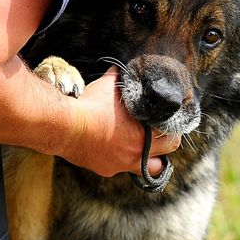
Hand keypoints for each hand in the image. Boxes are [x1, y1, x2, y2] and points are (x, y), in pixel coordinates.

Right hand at [61, 67, 180, 177]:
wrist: (67, 126)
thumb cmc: (91, 105)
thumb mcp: (109, 85)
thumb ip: (120, 79)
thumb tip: (123, 69)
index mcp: (144, 131)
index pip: (172, 136)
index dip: (171, 128)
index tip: (166, 123)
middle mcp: (137, 151)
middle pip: (165, 157)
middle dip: (164, 147)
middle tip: (158, 137)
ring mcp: (122, 164)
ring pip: (148, 170)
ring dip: (148, 161)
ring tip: (142, 148)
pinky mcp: (106, 170)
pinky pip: (120, 168)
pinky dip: (120, 160)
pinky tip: (114, 149)